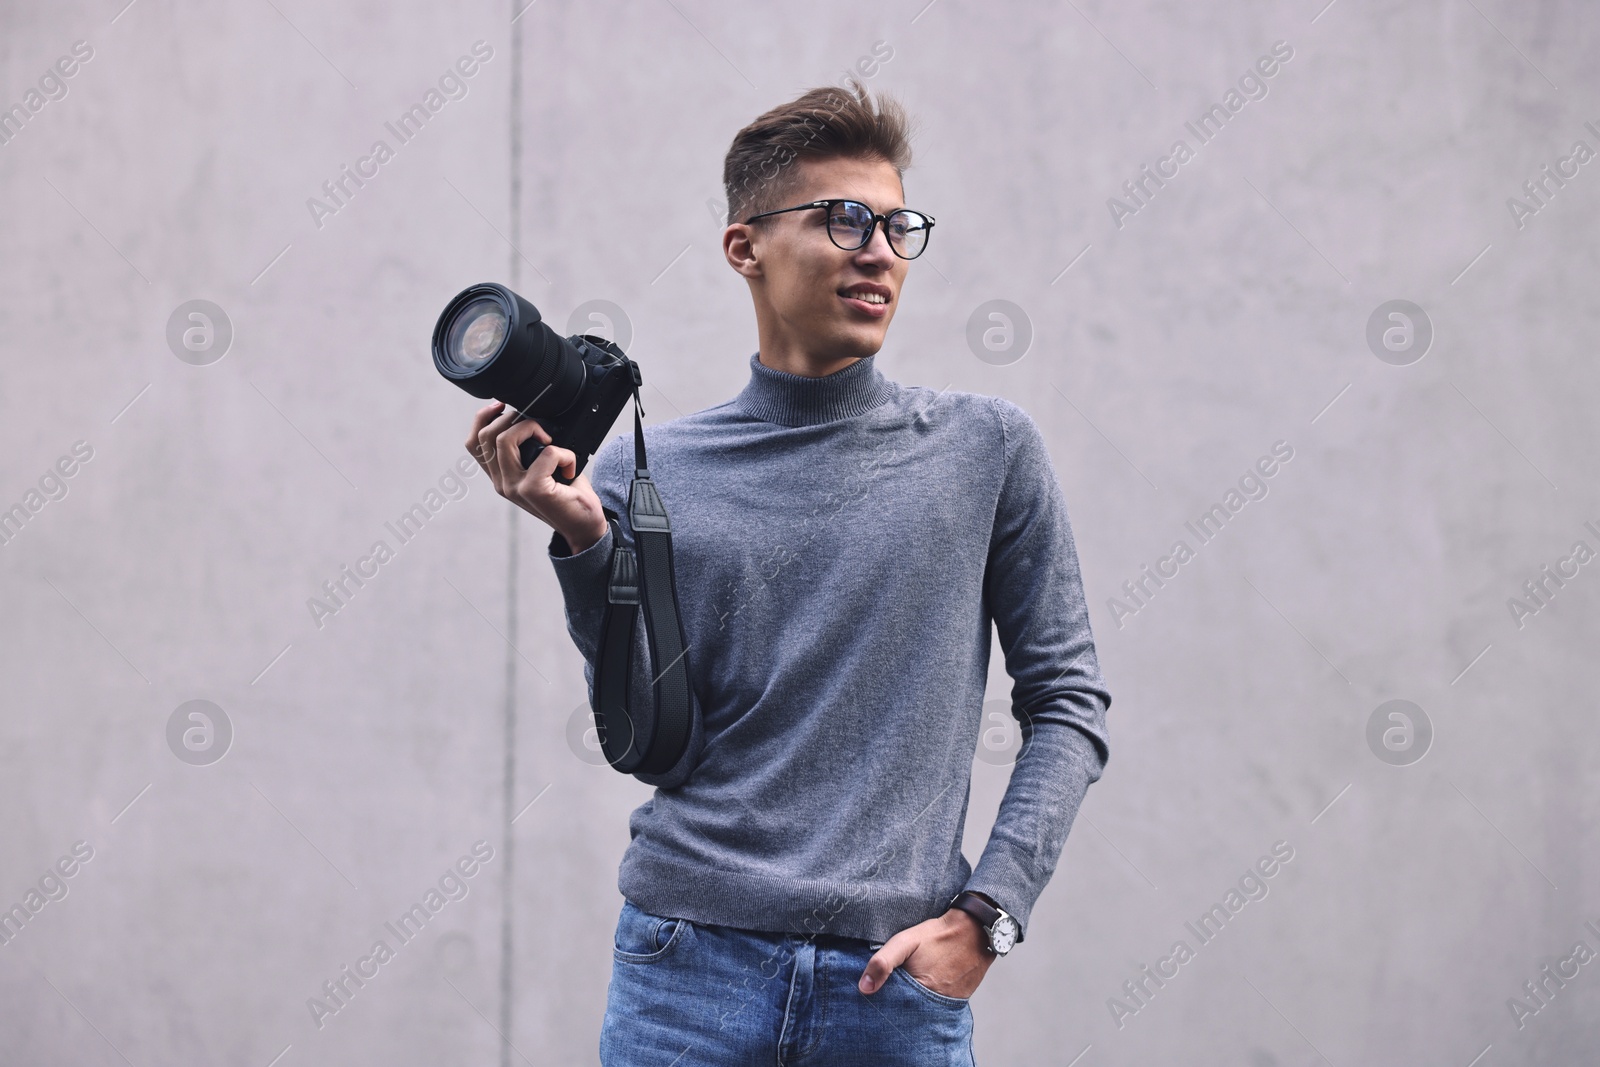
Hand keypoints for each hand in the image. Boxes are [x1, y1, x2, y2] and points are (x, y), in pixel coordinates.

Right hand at [465, 401, 607, 552]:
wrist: (584, 525)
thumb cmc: (567, 494)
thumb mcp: (541, 468)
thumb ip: (527, 449)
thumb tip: (529, 417)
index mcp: (500, 477)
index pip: (473, 444)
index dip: (482, 418)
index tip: (501, 405)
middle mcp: (502, 483)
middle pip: (487, 436)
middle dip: (512, 418)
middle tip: (538, 424)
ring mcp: (515, 487)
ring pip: (506, 439)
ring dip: (532, 428)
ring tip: (550, 440)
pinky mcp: (533, 490)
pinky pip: (545, 453)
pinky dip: (563, 452)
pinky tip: (570, 464)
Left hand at [858, 908, 994, 998]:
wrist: (974, 930)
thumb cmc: (937, 935)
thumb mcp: (905, 942)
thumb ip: (883, 962)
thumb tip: (864, 988)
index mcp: (919, 993)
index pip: (893, 1010)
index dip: (882, 1004)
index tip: (874, 997)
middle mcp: (935, 1005)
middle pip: (907, 1014)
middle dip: (896, 1007)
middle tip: (889, 993)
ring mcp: (948, 1004)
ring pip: (922, 1011)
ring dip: (911, 1005)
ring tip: (904, 992)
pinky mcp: (957, 1000)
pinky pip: (937, 1006)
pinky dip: (927, 1001)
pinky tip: (921, 989)